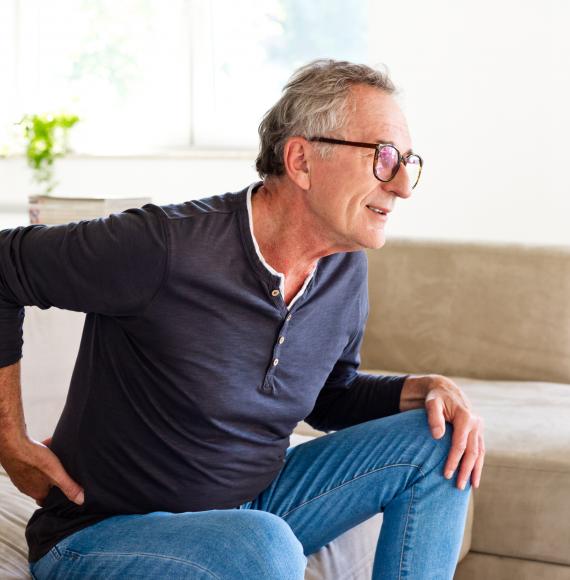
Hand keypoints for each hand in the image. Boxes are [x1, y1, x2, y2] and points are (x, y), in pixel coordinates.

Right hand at [0, 435, 83, 506]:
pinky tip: (50, 442)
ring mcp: (21, 475)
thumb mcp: (56, 474)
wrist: (12, 443)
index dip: (57, 497)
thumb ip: (69, 487)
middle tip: (65, 470)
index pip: (48, 501)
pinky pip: (33, 458)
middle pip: (45, 484)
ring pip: (39, 471)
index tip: (67, 490)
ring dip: (49, 464)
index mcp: (37, 492)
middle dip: (55, 478)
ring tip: (59, 456)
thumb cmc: (34, 459)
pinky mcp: (18, 463)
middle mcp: (27, 486)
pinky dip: (42, 452)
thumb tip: (82, 500)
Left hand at [404, 374, 484, 490]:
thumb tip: (437, 436)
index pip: (460, 445)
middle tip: (458, 487)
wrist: (445, 391)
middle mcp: (476, 423)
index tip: (446, 475)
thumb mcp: (431, 403)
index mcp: (465, 417)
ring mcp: (479, 428)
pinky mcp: (478, 431)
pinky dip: (478, 464)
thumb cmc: (436, 398)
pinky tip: (474, 476)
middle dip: (466, 470)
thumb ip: (434, 417)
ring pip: (480, 453)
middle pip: (472, 452)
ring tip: (470, 487)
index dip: (454, 461)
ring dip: (475, 470)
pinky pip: (480, 450)